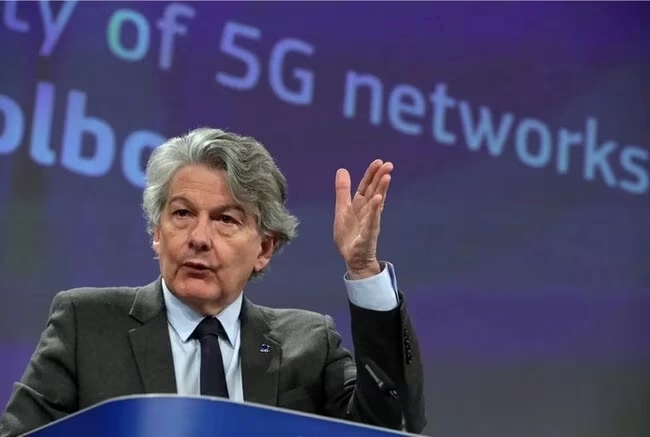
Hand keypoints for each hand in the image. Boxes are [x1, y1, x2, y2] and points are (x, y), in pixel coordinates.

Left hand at [334, 159, 392, 279]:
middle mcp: (368, 211)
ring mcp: (370, 221)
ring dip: (382, 190)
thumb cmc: (349, 235)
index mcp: (360, 205)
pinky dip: (375, 210)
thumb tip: (342, 169)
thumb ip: (343, 191)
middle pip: (374, 191)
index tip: (378, 161)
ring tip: (387, 177)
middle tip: (388, 165)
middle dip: (380, 178)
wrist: (353, 258)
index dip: (372, 174)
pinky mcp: (369, 233)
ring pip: (377, 203)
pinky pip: (373, 220)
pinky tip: (378, 200)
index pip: (367, 186)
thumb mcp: (342, 209)